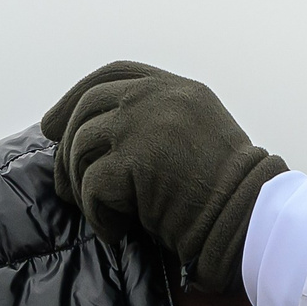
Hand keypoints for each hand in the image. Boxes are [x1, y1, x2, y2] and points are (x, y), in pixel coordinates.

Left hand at [41, 61, 286, 292]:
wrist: (252, 219)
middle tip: (65, 183)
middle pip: (87, 107)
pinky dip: (96, 213)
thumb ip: (159, 121)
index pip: (113, 75)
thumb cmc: (230, 193)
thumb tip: (96, 133)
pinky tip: (115, 230)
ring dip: (80, 185)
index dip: (76, 96)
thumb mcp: (200, 136)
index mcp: (177, 88)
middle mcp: (157, 97)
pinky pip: (91, 185)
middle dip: (66, 146)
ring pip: (81, 145)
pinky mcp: (134, 160)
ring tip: (98, 212)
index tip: (54, 123)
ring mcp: (143, 124)